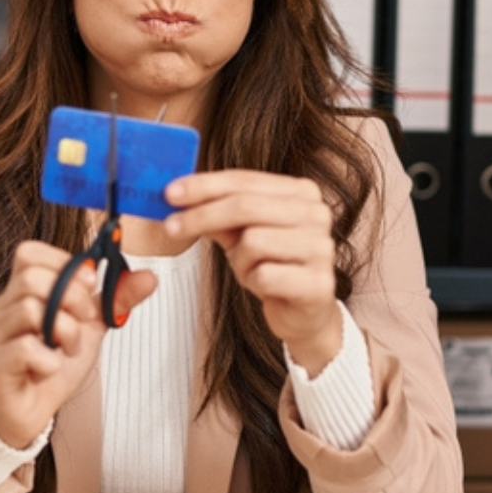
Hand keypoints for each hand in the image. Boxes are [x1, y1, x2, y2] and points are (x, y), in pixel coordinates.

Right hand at [0, 240, 158, 448]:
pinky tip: (51, 368)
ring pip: (30, 310)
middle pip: (31, 277)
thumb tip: (149, 277)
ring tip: (70, 349)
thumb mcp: (92, 327)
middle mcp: (4, 309)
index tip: (89, 286)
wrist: (34, 412)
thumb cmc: (54, 365)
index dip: (64, 264)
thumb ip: (115, 300)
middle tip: (84, 321)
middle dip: (72, 297)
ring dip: (66, 331)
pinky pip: (25, 348)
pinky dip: (49, 359)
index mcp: (23, 292)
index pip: (29, 253)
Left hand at [161, 171, 343, 370]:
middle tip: (170, 227)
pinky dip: (252, 281)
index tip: (170, 194)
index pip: (244, 180)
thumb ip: (216, 212)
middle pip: (245, 206)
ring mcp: (322, 248)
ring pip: (253, 242)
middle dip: (201, 216)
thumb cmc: (272, 265)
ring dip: (238, 260)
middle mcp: (318, 214)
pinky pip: (264, 275)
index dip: (204, 186)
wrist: (304, 312)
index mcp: (302, 192)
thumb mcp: (241, 234)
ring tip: (249, 269)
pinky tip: (263, 286)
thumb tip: (177, 196)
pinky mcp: (318, 283)